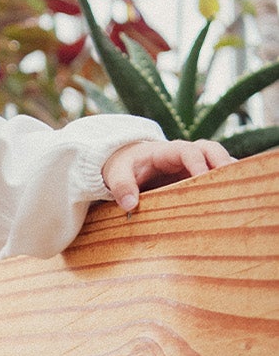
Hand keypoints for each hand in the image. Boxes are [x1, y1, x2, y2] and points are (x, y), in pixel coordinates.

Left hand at [102, 137, 233, 211]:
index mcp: (166, 151)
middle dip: (222, 162)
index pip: (188, 151)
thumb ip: (120, 186)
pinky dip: (225, 183)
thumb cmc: (122, 167)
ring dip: (229, 172)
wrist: (125, 165)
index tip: (203, 178)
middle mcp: (184, 155)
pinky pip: (214, 177)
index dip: (198, 163)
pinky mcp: (195, 178)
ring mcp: (193, 166)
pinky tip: (233, 198)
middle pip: (211, 150)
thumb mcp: (115, 174)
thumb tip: (129, 204)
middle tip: (231, 180)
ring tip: (239, 188)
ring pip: (218, 162)